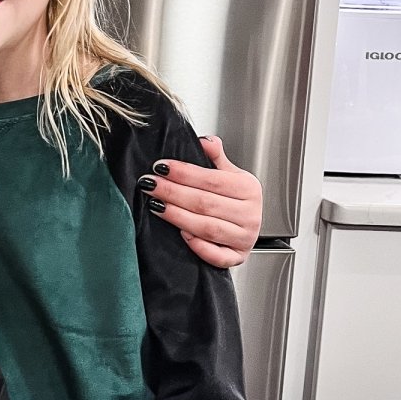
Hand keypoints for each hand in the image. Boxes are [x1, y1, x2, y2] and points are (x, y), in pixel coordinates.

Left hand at [139, 135, 262, 268]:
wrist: (246, 229)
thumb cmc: (234, 201)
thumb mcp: (229, 175)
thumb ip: (215, 158)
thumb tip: (205, 141)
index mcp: (249, 189)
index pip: (212, 180)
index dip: (184, 172)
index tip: (160, 167)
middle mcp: (250, 214)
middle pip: (205, 203)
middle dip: (173, 192)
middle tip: (150, 184)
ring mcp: (245, 238)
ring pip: (207, 228)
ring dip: (178, 216)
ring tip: (155, 205)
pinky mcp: (238, 258)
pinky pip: (218, 256)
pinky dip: (199, 246)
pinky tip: (181, 235)